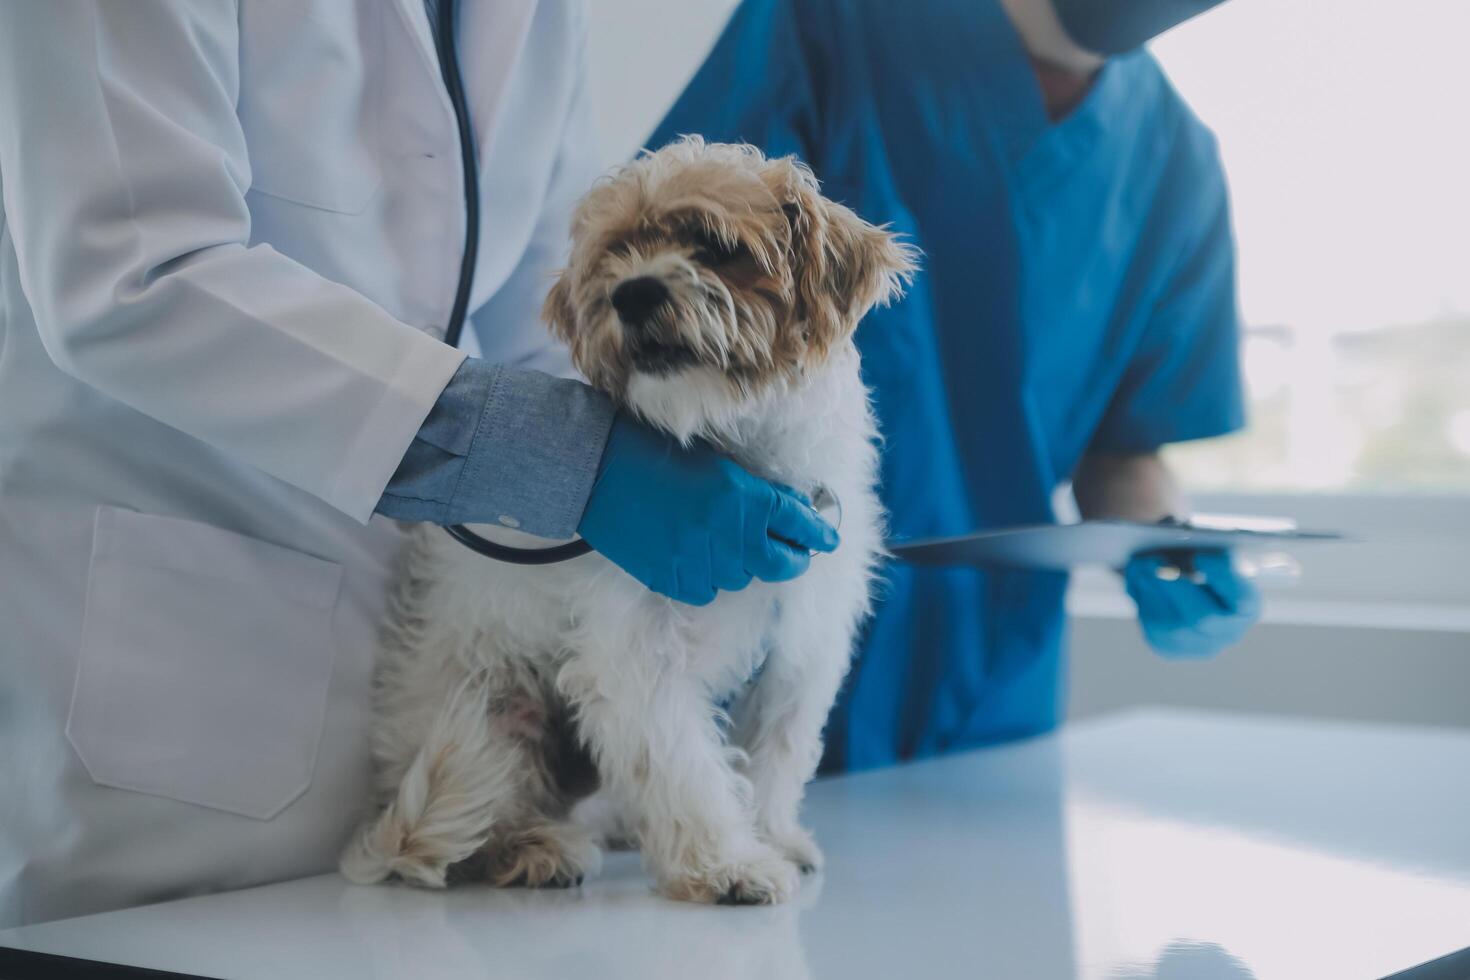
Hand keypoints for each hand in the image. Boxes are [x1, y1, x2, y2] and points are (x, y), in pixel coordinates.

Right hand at [577, 415, 838, 604]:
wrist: (593, 471)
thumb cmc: (652, 452)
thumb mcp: (714, 462)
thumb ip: (753, 490)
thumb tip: (788, 508)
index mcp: (743, 496)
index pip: (799, 521)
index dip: (818, 531)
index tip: (827, 537)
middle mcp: (729, 533)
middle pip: (781, 562)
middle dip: (793, 557)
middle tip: (794, 553)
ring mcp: (700, 560)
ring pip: (743, 577)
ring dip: (744, 564)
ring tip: (725, 543)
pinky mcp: (672, 578)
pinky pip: (707, 590)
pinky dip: (709, 578)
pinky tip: (697, 556)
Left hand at [1123, 550, 1260, 658]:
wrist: (1186, 592)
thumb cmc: (1201, 564)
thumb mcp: (1207, 550)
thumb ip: (1201, 544)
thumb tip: (1178, 536)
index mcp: (1248, 607)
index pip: (1243, 599)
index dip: (1223, 578)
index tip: (1202, 556)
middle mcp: (1229, 633)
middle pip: (1202, 617)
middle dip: (1174, 587)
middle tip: (1155, 562)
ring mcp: (1199, 646)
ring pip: (1171, 625)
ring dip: (1151, 590)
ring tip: (1140, 564)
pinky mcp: (1170, 649)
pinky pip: (1153, 628)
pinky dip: (1142, 599)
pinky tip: (1138, 578)